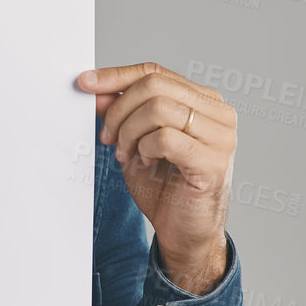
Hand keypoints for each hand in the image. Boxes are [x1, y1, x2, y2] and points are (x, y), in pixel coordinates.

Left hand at [76, 62, 235, 294]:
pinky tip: (146, 163)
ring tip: (126, 154)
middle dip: (119, 110)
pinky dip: (145, 149)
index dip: (116, 76)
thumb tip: (95, 88)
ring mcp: (220, 137)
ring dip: (129, 132)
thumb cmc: (165, 186)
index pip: (155, 72)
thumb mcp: (134, 141)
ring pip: (158, 108)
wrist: (184, 232)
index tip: (85, 83)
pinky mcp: (213, 162)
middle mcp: (219, 113)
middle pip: (154, 86)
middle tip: (108, 138)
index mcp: (203, 101)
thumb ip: (120, 112)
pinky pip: (166, 138)